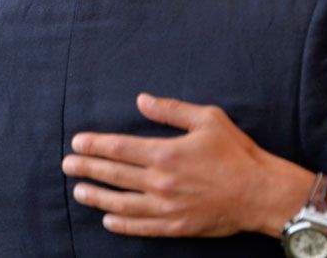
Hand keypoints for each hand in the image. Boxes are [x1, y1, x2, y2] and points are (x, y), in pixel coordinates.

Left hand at [61, 93, 311, 237]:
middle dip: (87, 169)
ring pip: (121, 203)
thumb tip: (142, 100)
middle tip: (67, 166)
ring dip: (97, 197)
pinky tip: (108, 220)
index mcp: (166, 153)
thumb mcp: (208, 119)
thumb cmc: (237, 152)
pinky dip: (122, 224)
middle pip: (114, 175)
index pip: (119, 148)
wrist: (260, 192)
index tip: (77, 143)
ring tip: (79, 192)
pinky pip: (141, 227)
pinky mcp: (176, 226)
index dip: (95, 145)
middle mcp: (160, 182)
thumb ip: (171, 110)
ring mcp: (166, 207)